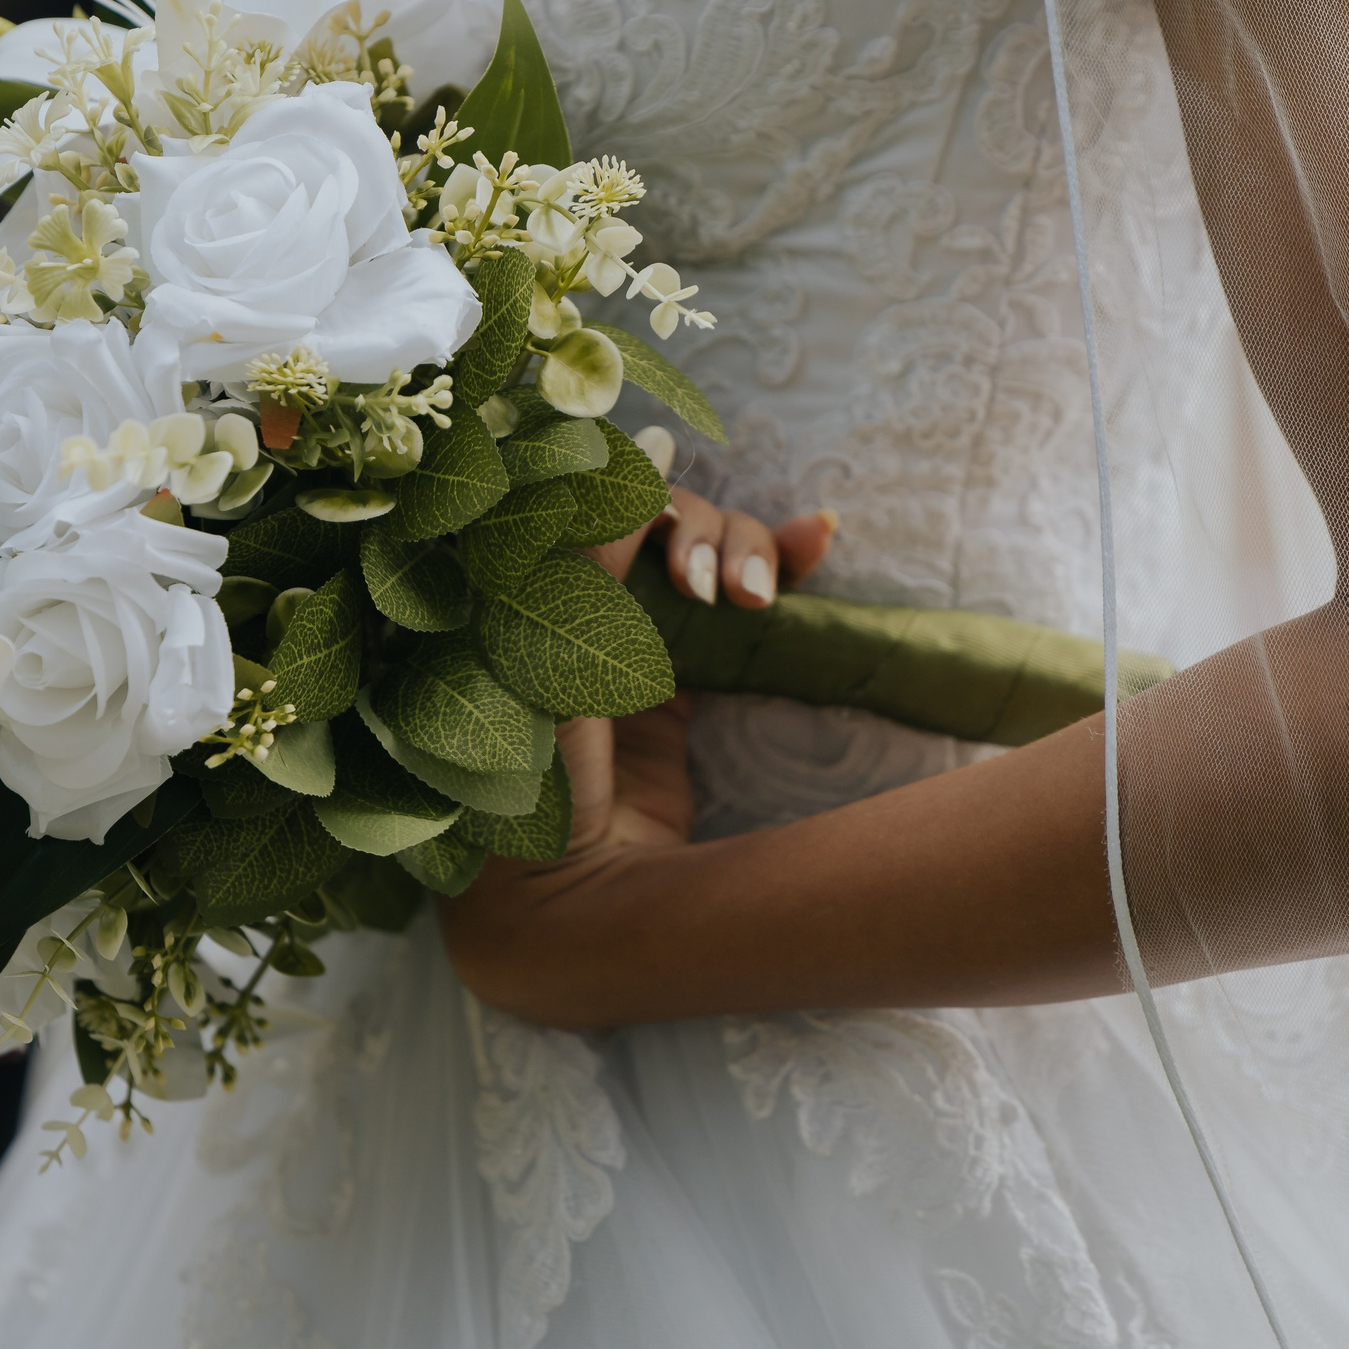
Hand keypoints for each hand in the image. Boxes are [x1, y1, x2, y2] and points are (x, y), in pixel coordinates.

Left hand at [439, 493, 834, 1019]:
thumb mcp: (554, 658)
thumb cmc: (531, 782)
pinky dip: (775, 567)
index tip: (676, 547)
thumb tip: (646, 447)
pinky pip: (732, 607)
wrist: (567, 901)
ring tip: (759, 597)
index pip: (604, 499)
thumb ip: (597, 556)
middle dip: (708, 536)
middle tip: (718, 594)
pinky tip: (818, 537)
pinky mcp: (680, 683)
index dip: (650, 498)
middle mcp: (582, 601)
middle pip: (665, 519)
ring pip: (708, 554)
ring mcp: (634, 639)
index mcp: (535, 584)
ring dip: (747, 551)